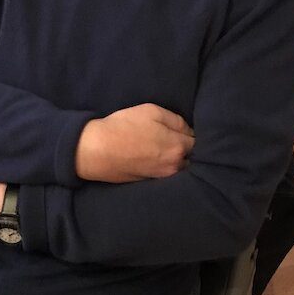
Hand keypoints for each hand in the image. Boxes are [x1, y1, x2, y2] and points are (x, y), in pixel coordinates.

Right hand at [75, 103, 194, 182]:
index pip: (197, 141)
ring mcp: (162, 177)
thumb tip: (188, 129)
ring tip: (162, 148)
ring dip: (176, 159)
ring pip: (179, 167)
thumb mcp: (152, 111)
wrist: (96, 150)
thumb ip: (176, 120)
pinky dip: (163, 167)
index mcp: (178, 147)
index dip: (191, 133)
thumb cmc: (123, 127)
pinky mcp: (150, 183)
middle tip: (174, 138)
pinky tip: (152, 158)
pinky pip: (165, 174)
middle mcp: (174, 166)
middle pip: (191, 157)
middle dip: (187, 148)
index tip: (183, 129)